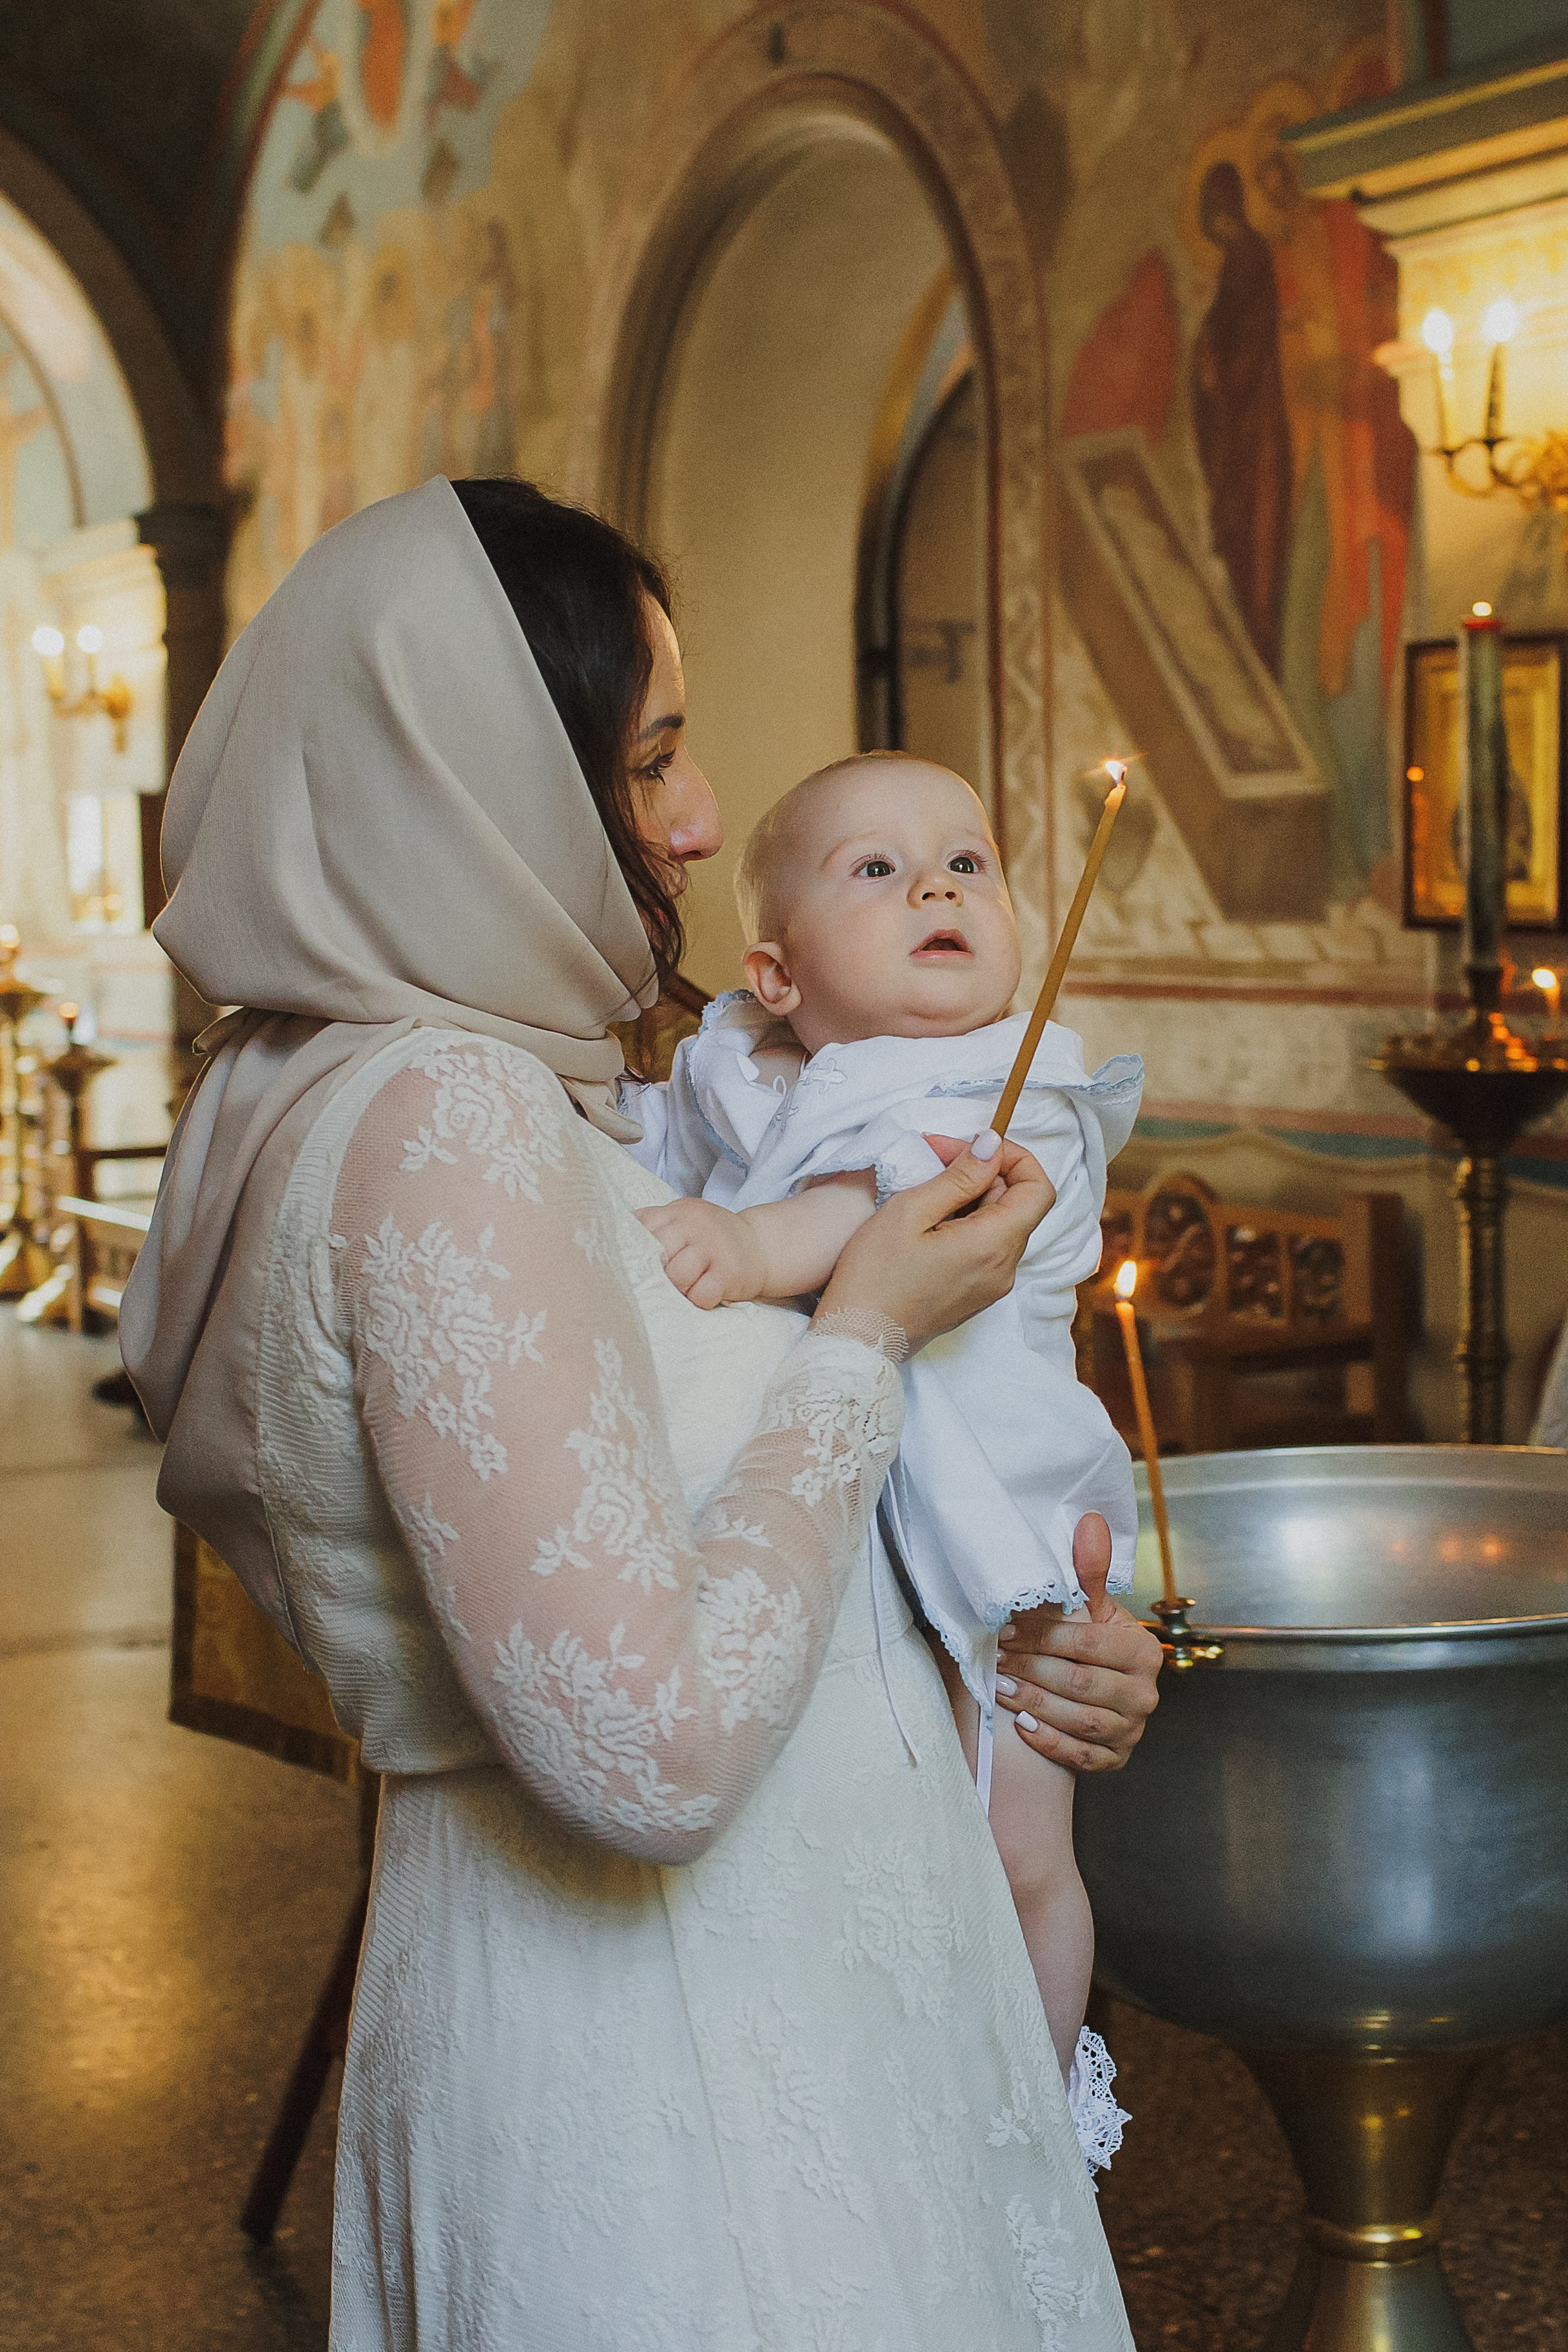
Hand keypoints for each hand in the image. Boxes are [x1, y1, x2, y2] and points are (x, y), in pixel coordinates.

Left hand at [636, 1198, 766, 1309]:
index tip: (636, 1263)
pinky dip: (699, 1300)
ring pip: (677, 1276)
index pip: (643, 1225)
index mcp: (679, 1211)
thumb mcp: (685, 1220)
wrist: (759, 1246)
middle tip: (663, 1278)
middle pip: (658, 1251)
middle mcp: (696, 1225)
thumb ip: (656, 1225)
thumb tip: (616, 1244)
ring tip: (686, 1286)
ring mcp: (714, 1248)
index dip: (635, 1248)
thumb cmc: (711, 1239)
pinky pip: (702, 1295)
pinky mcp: (729, 1273)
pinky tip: (704, 1293)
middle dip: (656, 1270)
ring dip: (677, 1288)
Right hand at [812, 1134, 1053, 1354]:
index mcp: (994, 1246)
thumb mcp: (910, 1211)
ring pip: (1001, 1224)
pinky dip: (967, 1223)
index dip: (1013, 1157)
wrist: (857, 1339)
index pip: (1038, 1188)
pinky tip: (929, 1222)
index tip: (972, 1146)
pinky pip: (986, 1248)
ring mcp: (992, 1286)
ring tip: (926, 1189)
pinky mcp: (976, 1295)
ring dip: (973, 1197)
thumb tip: (992, 1145)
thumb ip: (959, 1176)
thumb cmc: (874, 1275)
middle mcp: (1004, 1269)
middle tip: (934, 1157)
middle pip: (1017, 1204)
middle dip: (983, 1172)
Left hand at [994, 1513, 1161, 1771]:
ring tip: (1001, 1687)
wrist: (1099, 1689)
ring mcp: (1131, 1731)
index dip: (1045, 1636)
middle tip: (996, 1659)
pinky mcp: (1114, 1759)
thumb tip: (1090, 1521)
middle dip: (1032, 1669)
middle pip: (1081, 1684)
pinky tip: (1021, 1726)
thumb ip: (1089, 1570)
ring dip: (1035, 1704)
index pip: (1090, 1645)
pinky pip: (1081, 1756)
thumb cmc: (1090, 1642)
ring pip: (1080, 1721)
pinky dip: (1049, 1742)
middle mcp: (1145, 1695)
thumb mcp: (1092, 1607)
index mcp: (1143, 1652)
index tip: (1007, 1629)